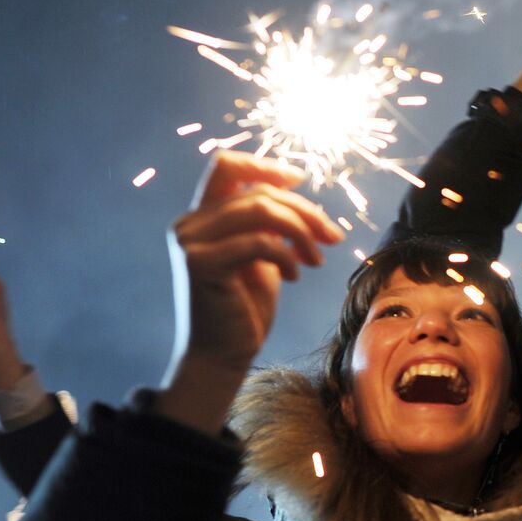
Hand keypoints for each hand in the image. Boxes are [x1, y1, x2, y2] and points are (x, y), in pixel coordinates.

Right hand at [156, 151, 342, 433]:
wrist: (223, 355)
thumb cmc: (245, 307)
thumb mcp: (262, 256)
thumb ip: (269, 225)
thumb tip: (301, 198)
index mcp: (201, 217)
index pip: (225, 166)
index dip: (264, 165)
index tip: (299, 179)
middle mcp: (189, 223)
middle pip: (257, 192)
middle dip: (304, 211)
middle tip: (331, 236)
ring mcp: (190, 242)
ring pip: (260, 211)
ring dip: (301, 231)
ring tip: (316, 259)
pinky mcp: (200, 264)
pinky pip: (257, 242)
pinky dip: (285, 255)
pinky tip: (294, 275)